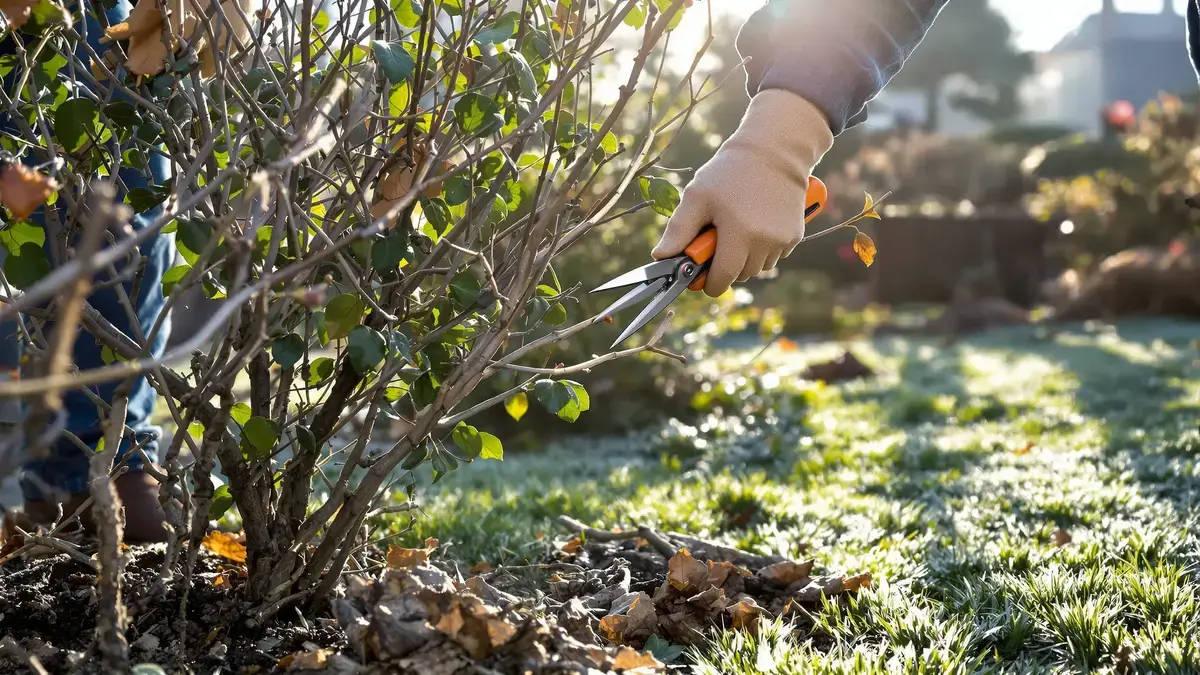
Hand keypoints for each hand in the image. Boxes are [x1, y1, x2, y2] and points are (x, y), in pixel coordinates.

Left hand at [651, 89, 833, 296]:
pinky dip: (762, 250)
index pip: (722, 279)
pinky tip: (755, 225)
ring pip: (757, 268)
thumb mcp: (697, 196)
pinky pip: (773, 257)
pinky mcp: (795, 235)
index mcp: (739, 234)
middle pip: (739, 276)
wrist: (774, 151)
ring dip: (744, 259)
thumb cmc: (730, 172)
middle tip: (716, 241)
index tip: (700, 277)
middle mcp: (765, 242)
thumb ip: (678, 230)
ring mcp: (783, 240)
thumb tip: (660, 257)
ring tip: (736, 230)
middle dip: (725, 267)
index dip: (708, 283)